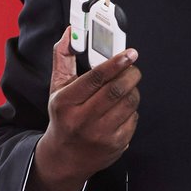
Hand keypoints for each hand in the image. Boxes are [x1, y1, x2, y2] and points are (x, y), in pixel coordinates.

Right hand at [27, 28, 140, 190]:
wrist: (64, 158)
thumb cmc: (63, 117)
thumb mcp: (57, 88)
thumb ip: (63, 57)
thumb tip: (69, 32)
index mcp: (66, 103)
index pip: (95, 79)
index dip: (116, 63)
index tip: (130, 53)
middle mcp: (82, 120)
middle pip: (116, 90)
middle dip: (131, 73)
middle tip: (133, 66)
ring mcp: (100, 135)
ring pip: (129, 103)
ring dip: (133, 89)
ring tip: (127, 85)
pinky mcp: (116, 145)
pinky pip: (133, 118)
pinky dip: (132, 108)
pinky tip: (123, 107)